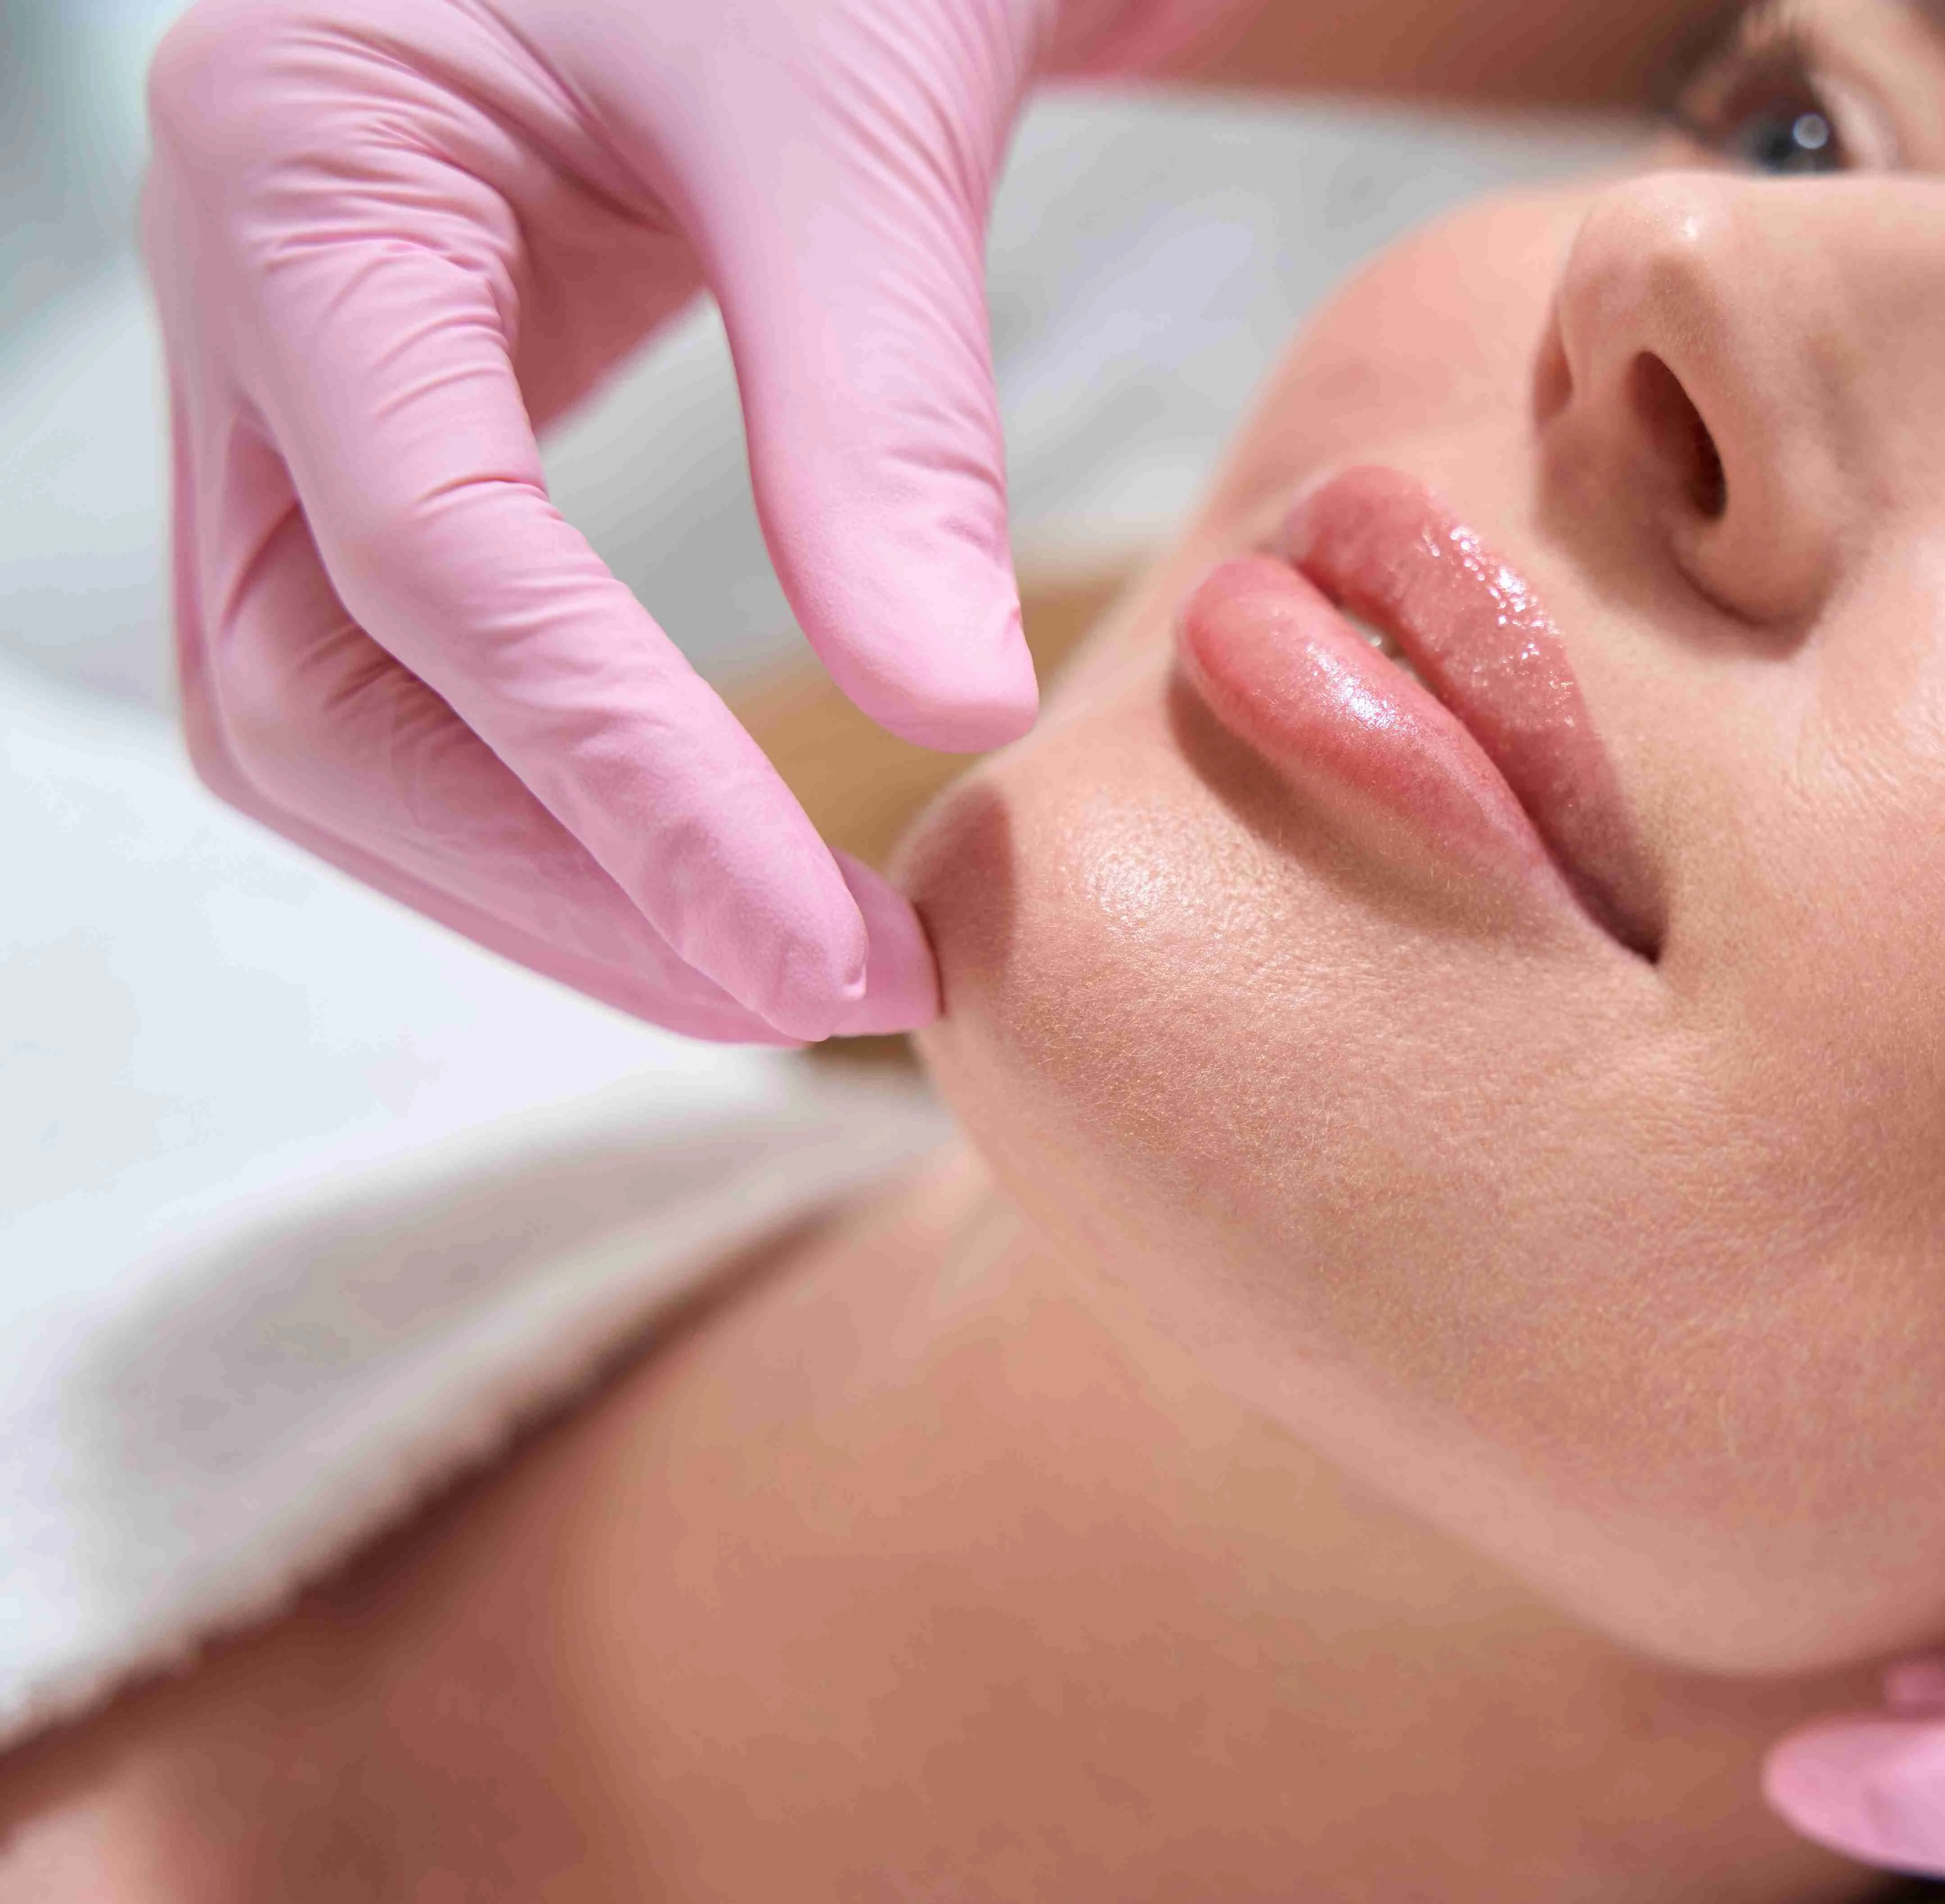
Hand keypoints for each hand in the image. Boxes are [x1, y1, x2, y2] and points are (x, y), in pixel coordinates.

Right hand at [141, 0, 1203, 1038]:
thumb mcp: (846, 119)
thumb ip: (879, 413)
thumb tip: (948, 712)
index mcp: (297, 167)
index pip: (430, 566)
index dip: (620, 788)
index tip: (815, 950)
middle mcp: (244, 282)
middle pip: (317, 692)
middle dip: (559, 878)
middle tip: (816, 991)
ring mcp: (298, 360)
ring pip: (339, 711)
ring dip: (552, 875)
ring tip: (788, 971)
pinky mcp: (399, 414)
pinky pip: (421, 659)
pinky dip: (561, 785)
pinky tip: (716, 861)